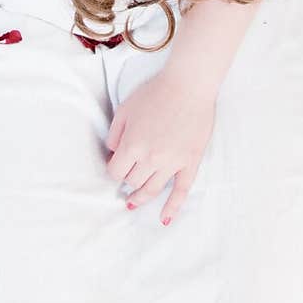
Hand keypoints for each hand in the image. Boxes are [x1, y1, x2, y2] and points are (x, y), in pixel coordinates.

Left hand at [105, 71, 216, 224]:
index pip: (115, 172)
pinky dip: (172, 207)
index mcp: (132, 145)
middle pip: (132, 181)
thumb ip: (114, 134)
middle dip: (127, 179)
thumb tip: (112, 154)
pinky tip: (164, 218)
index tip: (115, 166)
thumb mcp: (125, 109)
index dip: (113, 170)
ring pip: (152, 190)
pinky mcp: (190, 162)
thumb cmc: (156, 92)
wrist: (188, 84)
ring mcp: (172, 163)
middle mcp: (151, 158)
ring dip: (141, 198)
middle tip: (127, 175)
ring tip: (133, 202)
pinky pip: (181, 190)